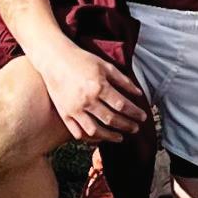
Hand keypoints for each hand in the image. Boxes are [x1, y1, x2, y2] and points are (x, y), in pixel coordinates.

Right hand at [35, 42, 150, 141]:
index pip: (122, 105)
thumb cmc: (82, 60)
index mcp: (99, 86)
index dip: (134, 113)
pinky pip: (78, 132)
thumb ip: (123, 80)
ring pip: (95, 131)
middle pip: (111, 119)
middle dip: (126, 126)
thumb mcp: (105, 65)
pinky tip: (99, 138)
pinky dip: (90, 138)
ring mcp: (74, 109)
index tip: (142, 117)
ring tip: (120, 137)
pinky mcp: (65, 114)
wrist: (54, 59)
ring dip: (110, 137)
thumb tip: (139, 94)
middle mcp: (87, 100)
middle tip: (135, 129)